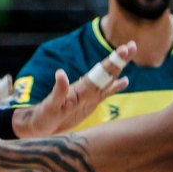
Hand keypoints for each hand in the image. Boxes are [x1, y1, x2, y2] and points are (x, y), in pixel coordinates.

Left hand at [12, 41, 135, 137]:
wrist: (39, 126)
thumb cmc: (43, 116)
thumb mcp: (50, 104)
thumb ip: (58, 90)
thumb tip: (60, 73)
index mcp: (80, 88)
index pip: (99, 72)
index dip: (112, 62)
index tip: (123, 50)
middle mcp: (86, 89)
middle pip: (106, 72)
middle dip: (119, 60)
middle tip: (133, 45)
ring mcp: (89, 95)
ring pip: (108, 79)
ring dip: (119, 68)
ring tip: (130, 54)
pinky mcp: (89, 104)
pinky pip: (105, 94)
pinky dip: (115, 87)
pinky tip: (125, 81)